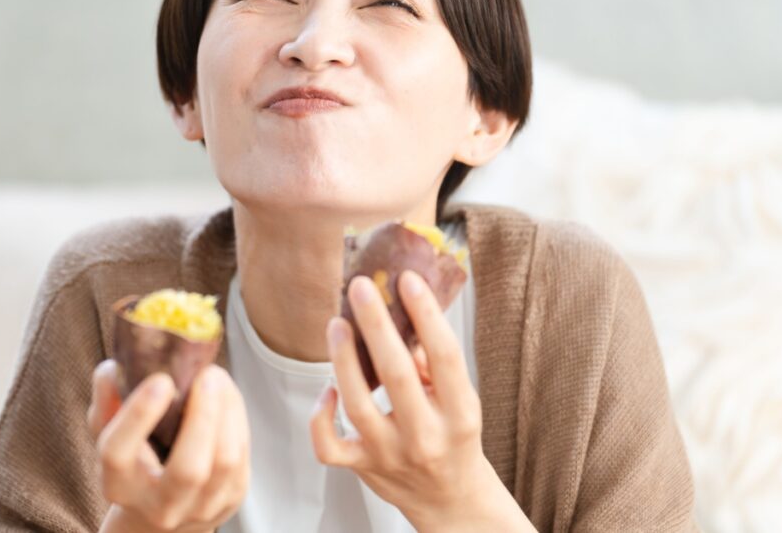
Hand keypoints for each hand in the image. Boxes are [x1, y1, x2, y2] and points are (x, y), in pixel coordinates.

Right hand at [88, 361, 249, 532]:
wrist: (162, 510)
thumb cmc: (134, 460)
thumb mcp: (110, 433)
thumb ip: (108, 399)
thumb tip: (112, 368)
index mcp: (118, 486)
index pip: (119, 455)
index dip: (138, 416)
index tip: (161, 381)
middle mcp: (159, 506)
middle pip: (187, 470)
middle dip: (202, 417)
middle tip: (207, 374)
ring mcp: (199, 507)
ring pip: (224, 462)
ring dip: (227, 411)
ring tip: (218, 377)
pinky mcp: (231, 497)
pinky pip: (241, 455)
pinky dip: (236, 418)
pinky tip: (227, 395)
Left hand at [310, 270, 530, 532]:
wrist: (450, 500)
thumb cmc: (452, 438)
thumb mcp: (458, 401)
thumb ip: (431, 363)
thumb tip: (400, 314)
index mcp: (460, 414)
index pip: (444, 356)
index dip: (425, 314)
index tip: (408, 280)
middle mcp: (426, 436)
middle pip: (395, 374)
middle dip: (375, 325)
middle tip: (360, 287)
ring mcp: (390, 455)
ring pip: (357, 405)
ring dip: (343, 359)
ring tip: (337, 324)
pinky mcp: (363, 468)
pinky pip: (329, 445)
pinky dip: (321, 416)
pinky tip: (328, 389)